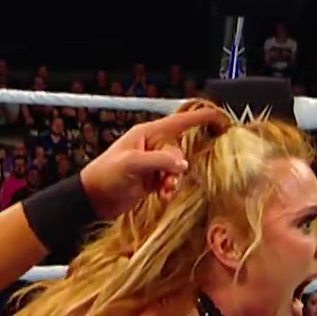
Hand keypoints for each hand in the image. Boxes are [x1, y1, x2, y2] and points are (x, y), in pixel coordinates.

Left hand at [78, 106, 228, 217]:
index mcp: (149, 133)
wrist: (93, 197)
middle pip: (181, 150)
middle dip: (178, 166)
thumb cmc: (107, 175)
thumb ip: (159, 161)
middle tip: (168, 182)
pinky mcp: (153, 178)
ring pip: (177, 167)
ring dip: (173, 180)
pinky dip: (169, 188)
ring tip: (163, 191)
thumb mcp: (132, 164)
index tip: (224, 121)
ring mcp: (153, 162)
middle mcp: (153, 144)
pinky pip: (170, 179)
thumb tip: (183, 164)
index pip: (181, 120)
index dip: (204, 118)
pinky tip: (161, 196)